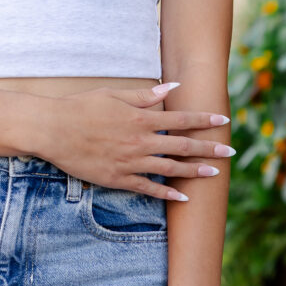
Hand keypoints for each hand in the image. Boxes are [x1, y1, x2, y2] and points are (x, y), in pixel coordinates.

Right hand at [36, 84, 232, 200]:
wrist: (54, 129)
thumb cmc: (82, 107)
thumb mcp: (113, 95)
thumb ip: (145, 96)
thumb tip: (172, 88)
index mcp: (140, 118)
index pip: (181, 119)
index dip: (204, 120)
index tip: (224, 120)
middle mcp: (140, 141)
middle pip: (182, 147)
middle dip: (209, 149)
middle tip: (230, 152)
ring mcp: (130, 163)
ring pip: (170, 170)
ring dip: (195, 172)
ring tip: (214, 174)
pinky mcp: (118, 179)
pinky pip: (148, 188)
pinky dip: (167, 194)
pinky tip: (182, 197)